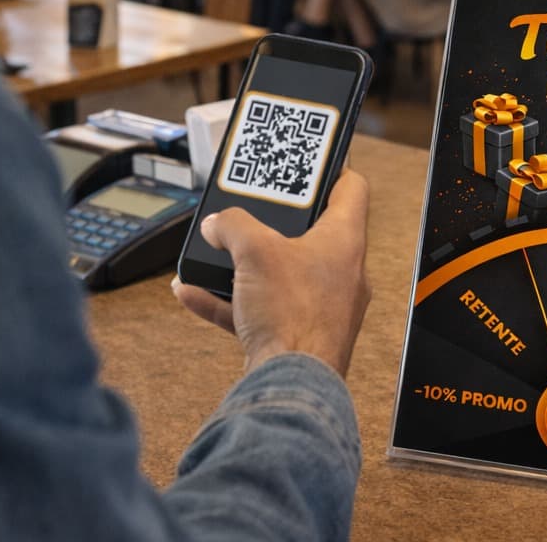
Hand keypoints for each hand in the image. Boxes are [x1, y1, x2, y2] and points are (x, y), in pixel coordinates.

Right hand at [172, 170, 371, 376]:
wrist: (290, 387)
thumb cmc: (293, 315)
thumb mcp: (254, 250)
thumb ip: (232, 226)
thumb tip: (218, 223)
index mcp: (344, 241)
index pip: (351, 189)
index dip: (332, 168)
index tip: (313, 160)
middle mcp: (341, 273)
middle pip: (310, 232)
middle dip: (273, 221)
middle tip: (252, 206)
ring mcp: (320, 307)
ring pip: (280, 273)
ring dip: (245, 263)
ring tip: (216, 250)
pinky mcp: (297, 335)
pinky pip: (260, 309)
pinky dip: (230, 300)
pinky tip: (194, 292)